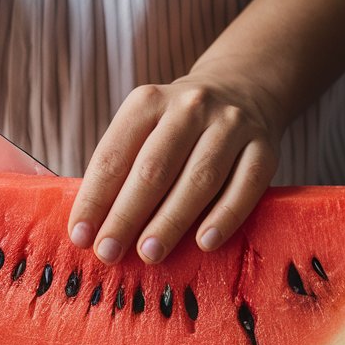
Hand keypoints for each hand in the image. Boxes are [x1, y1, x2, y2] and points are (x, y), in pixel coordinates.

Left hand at [68, 69, 282, 264]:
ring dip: (170, 220)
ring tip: (148, 254)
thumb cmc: (176, 127)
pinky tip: (205, 243)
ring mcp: (231, 125)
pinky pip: (245, 186)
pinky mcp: (265, 147)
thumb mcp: (144, 127)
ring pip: (199, 178)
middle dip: (126, 215)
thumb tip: (93, 228)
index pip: (113, 155)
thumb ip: (121, 167)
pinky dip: (224, 217)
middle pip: (153, 168)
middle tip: (108, 252)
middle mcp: (190, 107)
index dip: (95, 198)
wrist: (241, 90)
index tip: (80, 236)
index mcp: (147, 101)